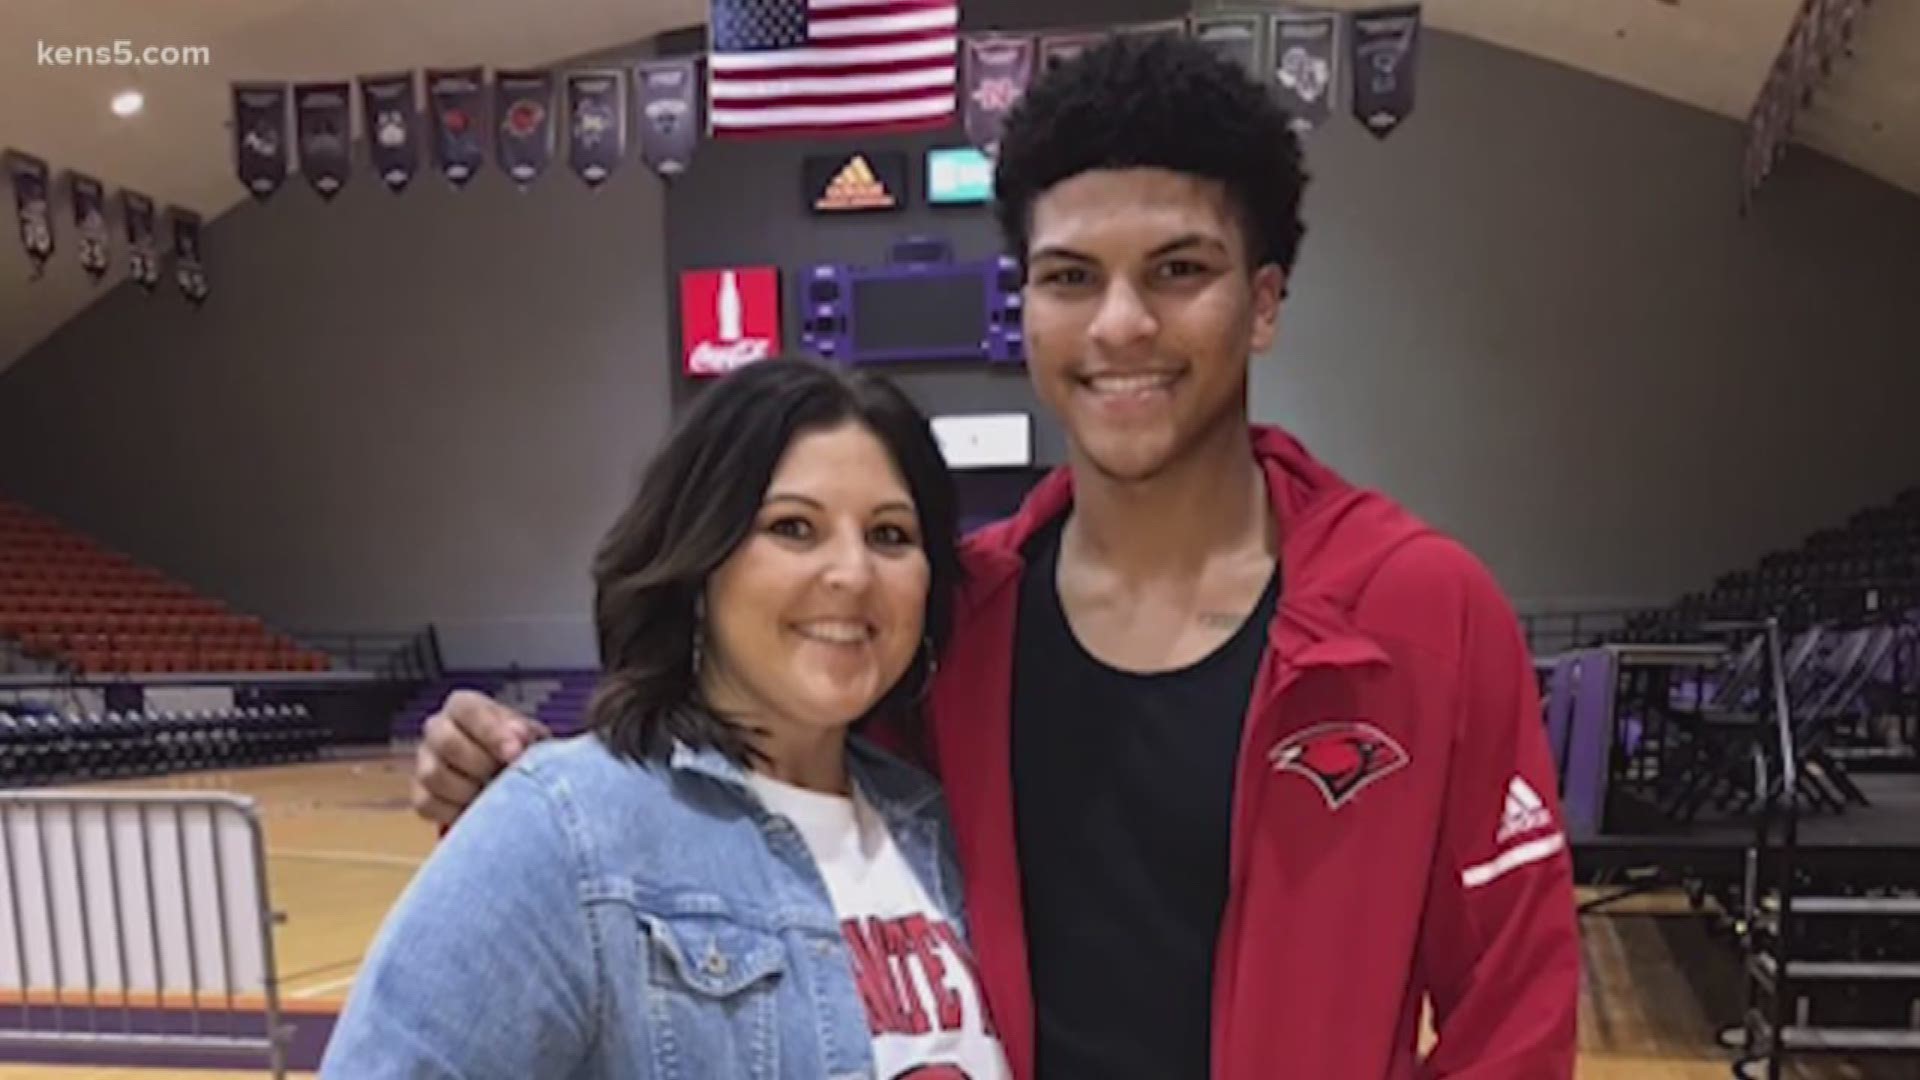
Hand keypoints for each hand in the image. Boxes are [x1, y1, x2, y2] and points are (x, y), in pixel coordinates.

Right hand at [410, 689, 550, 825]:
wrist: (503, 775)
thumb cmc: (516, 748)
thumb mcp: (527, 735)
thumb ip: (524, 733)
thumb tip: (519, 737)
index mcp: (463, 706)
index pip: (469, 711)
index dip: (491, 732)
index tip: (515, 753)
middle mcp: (437, 728)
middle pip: (446, 742)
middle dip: (480, 764)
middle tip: (505, 778)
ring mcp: (424, 761)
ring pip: (433, 775)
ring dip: (468, 790)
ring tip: (494, 796)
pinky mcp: (419, 793)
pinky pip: (427, 804)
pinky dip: (454, 812)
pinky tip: (477, 812)